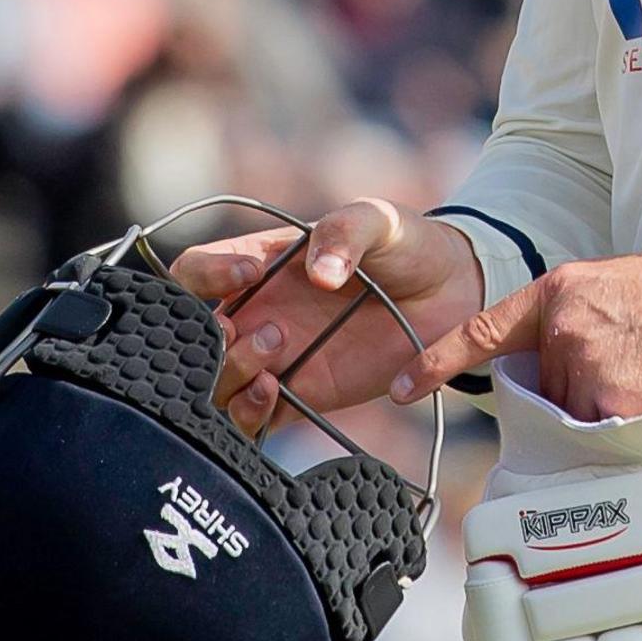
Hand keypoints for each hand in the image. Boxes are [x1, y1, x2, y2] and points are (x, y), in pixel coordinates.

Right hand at [172, 199, 484, 431]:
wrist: (452, 292)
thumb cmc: (405, 244)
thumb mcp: (378, 219)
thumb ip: (346, 232)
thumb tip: (321, 273)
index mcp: (256, 263)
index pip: (194, 270)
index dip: (207, 274)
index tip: (252, 271)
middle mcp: (255, 312)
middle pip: (189, 335)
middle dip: (205, 337)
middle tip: (254, 330)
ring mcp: (273, 358)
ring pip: (213, 382)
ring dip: (229, 374)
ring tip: (273, 360)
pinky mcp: (299, 397)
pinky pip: (252, 420)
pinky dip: (248, 414)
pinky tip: (276, 392)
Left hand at [400, 220, 641, 418]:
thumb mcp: (613, 289)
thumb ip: (572, 324)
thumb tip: (555, 372)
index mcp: (557, 292)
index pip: (481, 332)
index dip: (435, 361)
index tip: (398, 387)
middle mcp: (560, 327)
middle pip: (545, 390)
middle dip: (577, 393)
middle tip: (631, 368)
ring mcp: (583, 364)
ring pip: (575, 417)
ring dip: (605, 412)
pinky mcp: (610, 399)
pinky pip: (604, 435)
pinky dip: (627, 428)